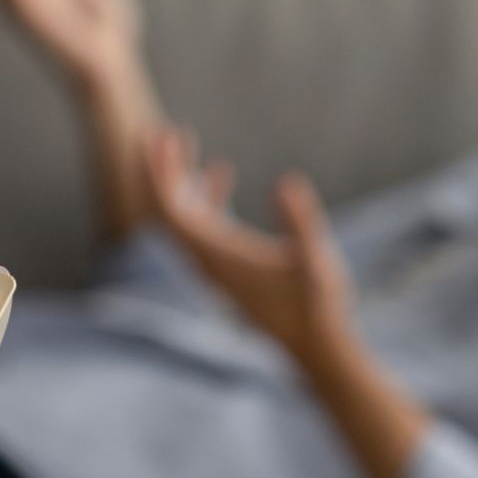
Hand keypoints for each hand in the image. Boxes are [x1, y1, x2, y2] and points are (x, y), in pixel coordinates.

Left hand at [145, 127, 357, 363]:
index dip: (163, 174)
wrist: (314, 348)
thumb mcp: (315, 258)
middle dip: (164, 169)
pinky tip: (221, 170)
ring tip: (186, 140)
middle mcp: (208, 264)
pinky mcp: (227, 269)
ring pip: (184, 216)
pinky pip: (203, 226)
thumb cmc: (317, 305)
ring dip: (182, 178)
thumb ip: (300, 220)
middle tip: (163, 129)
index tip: (160, 137)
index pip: (173, 212)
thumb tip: (287, 182)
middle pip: (170, 210)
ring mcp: (215, 267)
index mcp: (219, 258)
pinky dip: (205, 197)